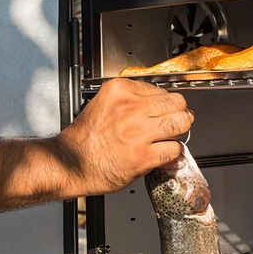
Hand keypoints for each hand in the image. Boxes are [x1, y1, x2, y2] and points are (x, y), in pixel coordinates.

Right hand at [57, 78, 192, 195]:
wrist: (71, 163)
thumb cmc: (85, 139)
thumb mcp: (104, 104)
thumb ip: (131, 100)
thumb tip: (158, 104)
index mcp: (120, 90)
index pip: (161, 90)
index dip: (165, 103)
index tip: (164, 111)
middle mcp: (131, 108)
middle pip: (177, 104)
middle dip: (179, 114)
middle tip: (174, 123)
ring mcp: (139, 132)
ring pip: (181, 124)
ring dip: (179, 132)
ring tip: (169, 138)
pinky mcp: (143, 156)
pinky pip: (174, 149)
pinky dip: (172, 153)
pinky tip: (162, 154)